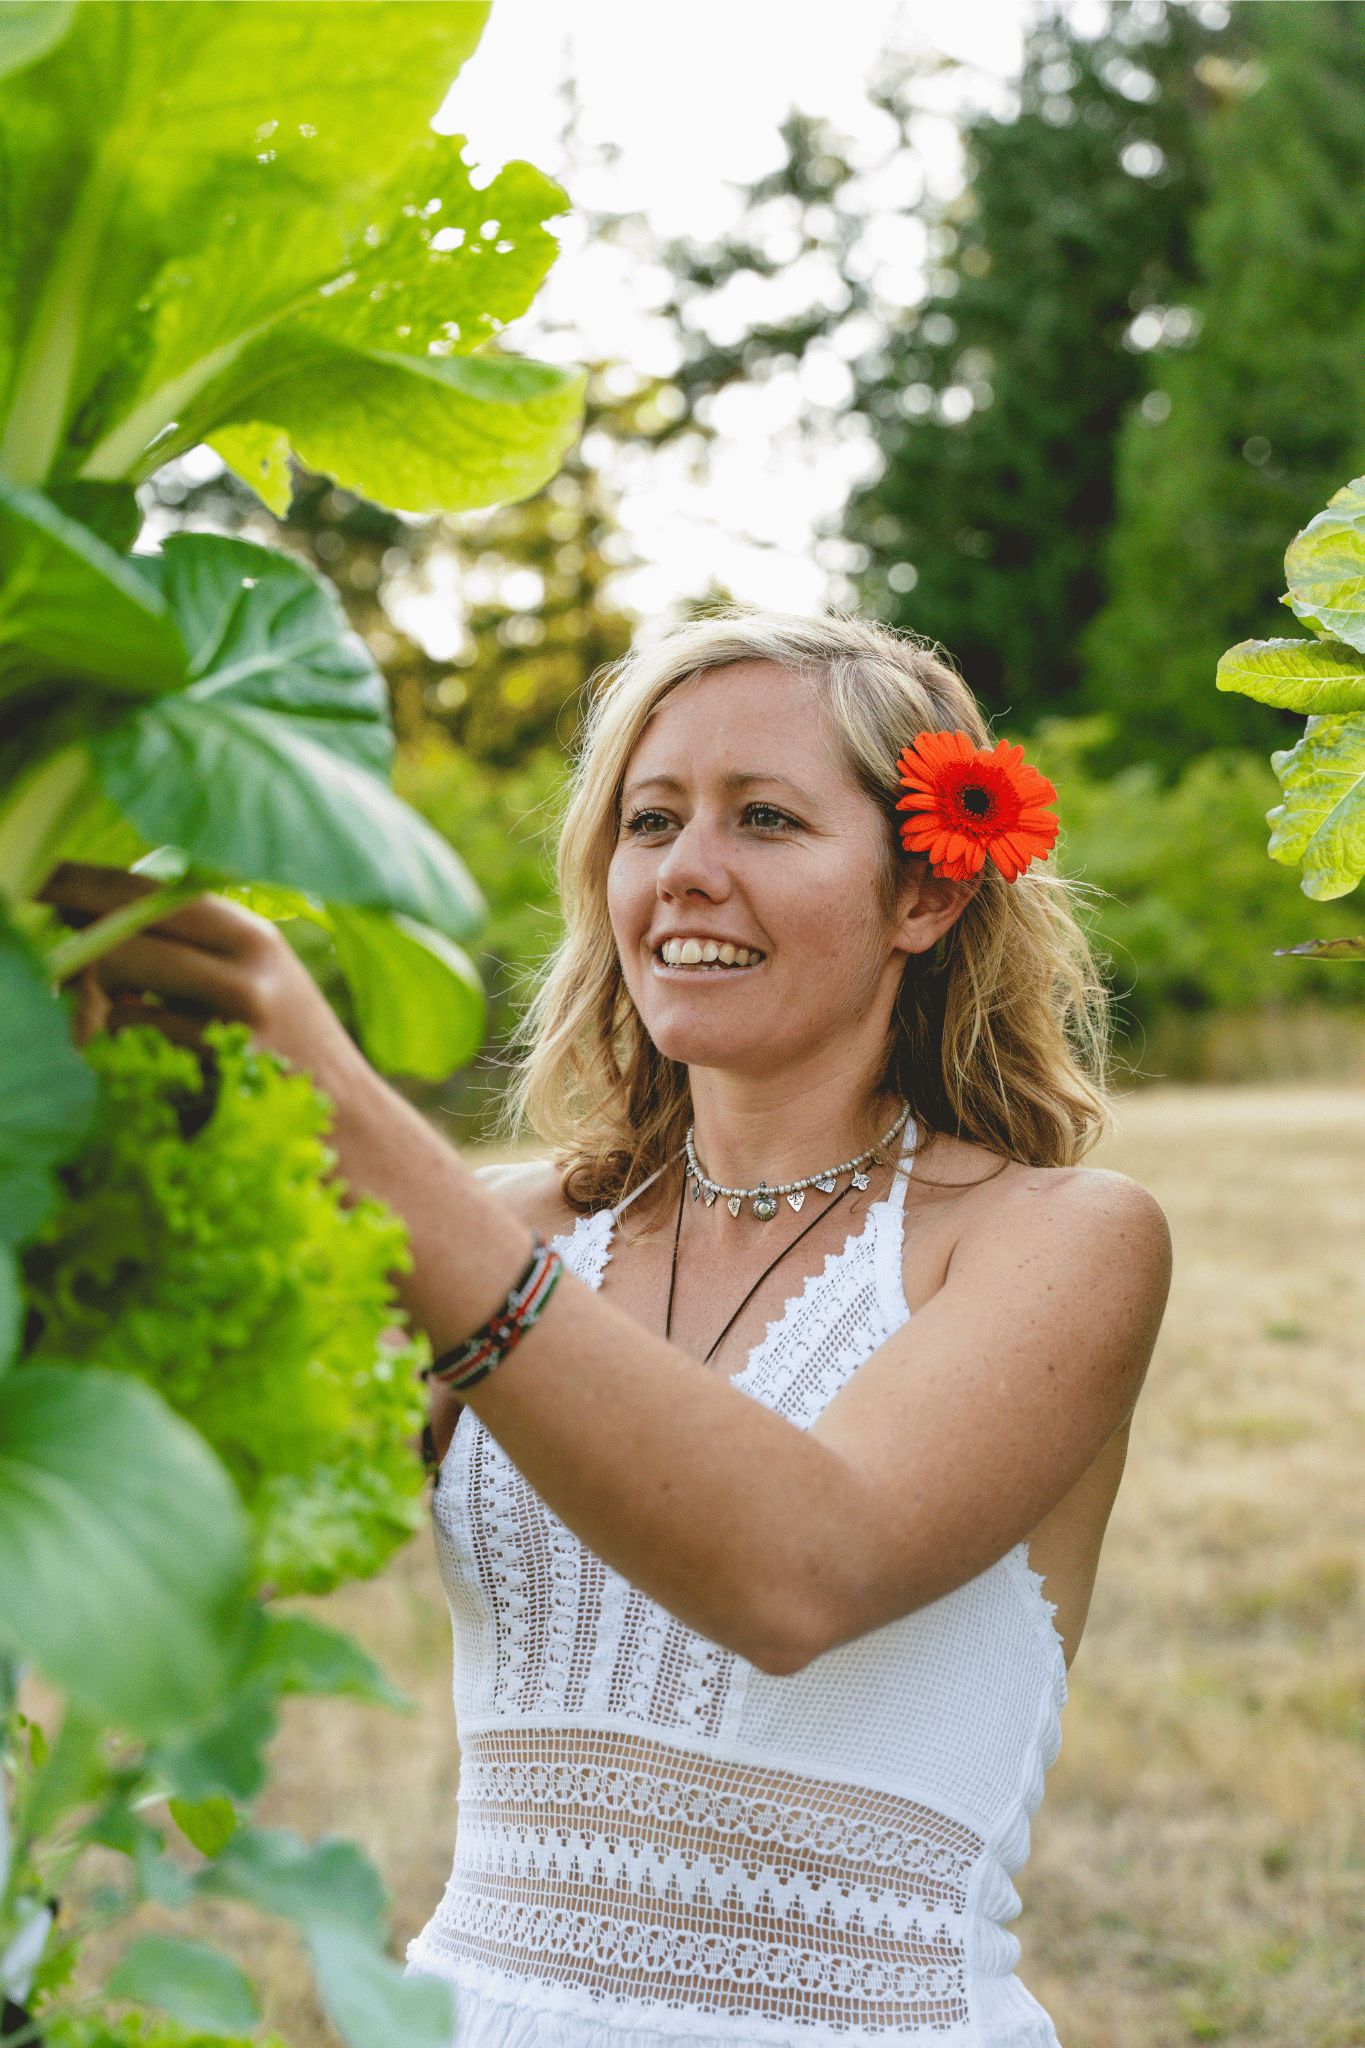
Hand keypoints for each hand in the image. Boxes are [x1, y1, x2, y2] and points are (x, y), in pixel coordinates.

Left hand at [42, 863, 368, 1096]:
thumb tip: (86, 924)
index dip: (88, 881)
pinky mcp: (225, 1055)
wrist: (347, 1126)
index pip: (155, 888)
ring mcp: (241, 1006)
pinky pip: (132, 1028)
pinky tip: (119, 1052)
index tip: (42, 883)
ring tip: (83, 1007)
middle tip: (47, 954)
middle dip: (76, 934)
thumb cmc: (284, 1059)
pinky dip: (111, 1037)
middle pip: (131, 921)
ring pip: (123, 969)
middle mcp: (252, 957)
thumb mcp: (250, 989)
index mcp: (254, 934)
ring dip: (86, 988)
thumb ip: (186, 954)